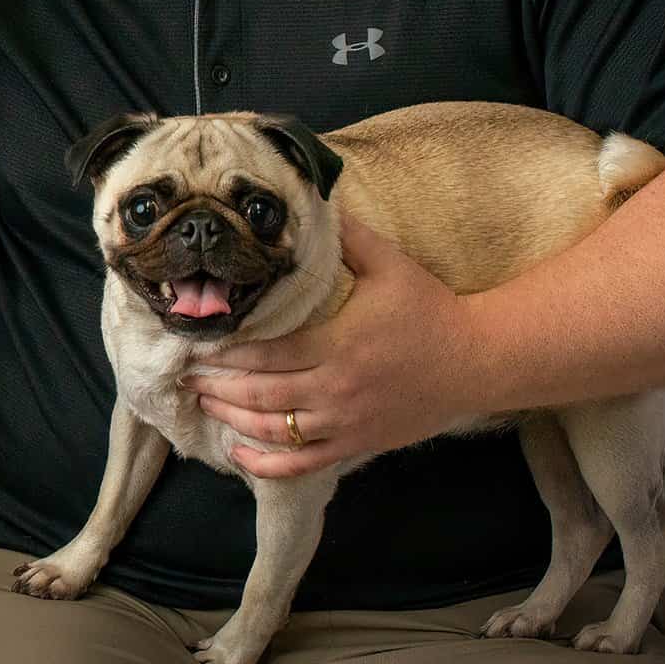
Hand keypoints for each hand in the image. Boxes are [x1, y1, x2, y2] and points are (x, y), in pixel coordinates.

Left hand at [187, 216, 483, 477]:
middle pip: (261, 395)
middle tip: (186, 375)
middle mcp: (336, 388)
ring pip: (275, 430)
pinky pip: (303, 463)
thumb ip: (349, 237)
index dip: (227, 353)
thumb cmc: (430, 309)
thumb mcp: (390, 265)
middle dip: (217, 386)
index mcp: (338, 344)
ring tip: (204, 403)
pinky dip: (267, 463)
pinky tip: (239, 453)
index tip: (197, 346)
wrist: (478, 361)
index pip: (267, 353)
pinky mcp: (357, 443)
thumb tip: (321, 201)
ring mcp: (346, 422)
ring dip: (232, 419)